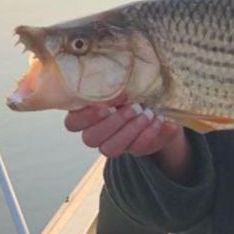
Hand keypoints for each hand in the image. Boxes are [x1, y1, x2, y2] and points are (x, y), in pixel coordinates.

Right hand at [64, 94, 182, 158]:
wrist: (155, 104)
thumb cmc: (130, 89)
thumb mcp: (123, 83)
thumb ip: (118, 83)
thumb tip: (124, 88)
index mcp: (84, 115)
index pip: (73, 124)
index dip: (87, 117)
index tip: (107, 105)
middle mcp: (94, 133)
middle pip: (91, 138)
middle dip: (114, 122)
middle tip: (134, 107)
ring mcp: (112, 145)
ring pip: (110, 149)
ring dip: (131, 131)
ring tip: (147, 114)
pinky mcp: (133, 149)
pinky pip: (137, 148)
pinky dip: (150, 134)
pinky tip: (160, 121)